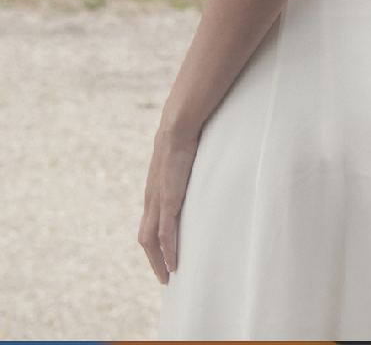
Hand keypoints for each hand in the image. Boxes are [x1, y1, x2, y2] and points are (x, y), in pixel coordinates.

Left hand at [139, 123, 199, 282]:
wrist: (177, 127)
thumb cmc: (182, 137)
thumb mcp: (180, 159)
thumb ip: (182, 169)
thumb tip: (192, 165)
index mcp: (153, 190)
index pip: (148, 223)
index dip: (153, 242)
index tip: (162, 255)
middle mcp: (151, 199)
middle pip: (144, 238)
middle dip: (152, 259)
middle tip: (164, 276)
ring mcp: (157, 201)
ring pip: (150, 241)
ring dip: (157, 262)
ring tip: (168, 277)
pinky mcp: (167, 202)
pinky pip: (165, 234)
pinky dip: (168, 252)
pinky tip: (174, 264)